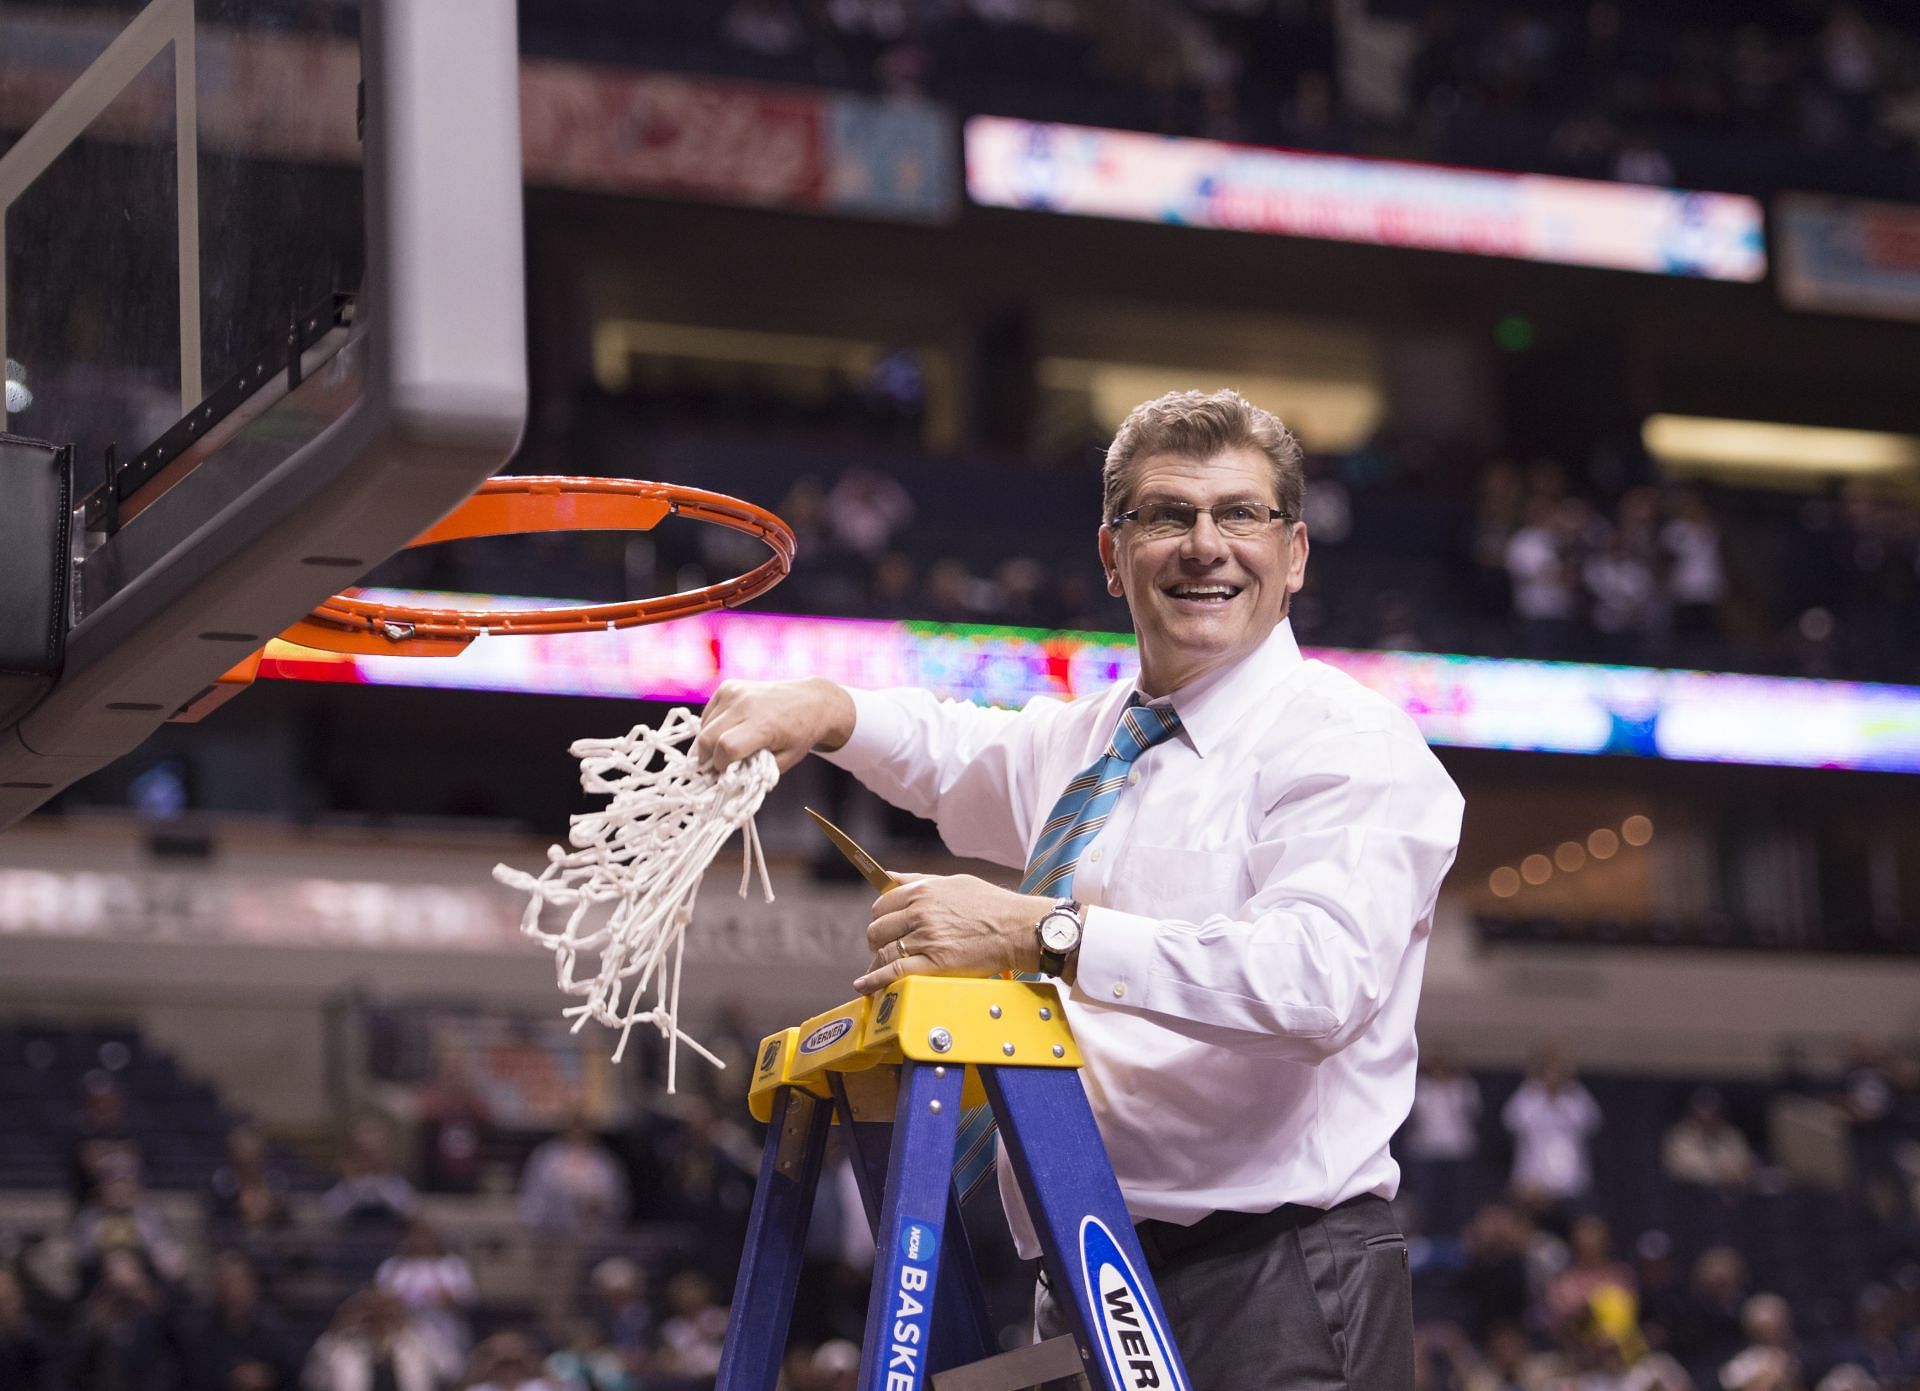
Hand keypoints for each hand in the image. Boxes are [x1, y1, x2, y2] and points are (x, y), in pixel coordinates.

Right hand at [693, 677, 855, 773]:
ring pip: (704, 725)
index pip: (727, 747)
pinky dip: (712, 726)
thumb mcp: (784, 760)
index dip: (721, 765)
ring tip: (726, 748)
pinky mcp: (728, 686)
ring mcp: (735, 692)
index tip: (726, 773)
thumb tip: (729, 779)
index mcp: (763, 724)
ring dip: (709, 742)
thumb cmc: (800, 733)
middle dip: (708, 757)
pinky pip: (708, 713)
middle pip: (707, 737)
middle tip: (717, 767)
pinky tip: (727, 731)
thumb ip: (757, 771)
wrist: (811, 701)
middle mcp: (746, 704)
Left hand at [854, 874, 1056, 993]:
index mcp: (923, 892)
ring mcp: (926, 939)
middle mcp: (920, 913)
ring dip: (876, 964)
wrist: (1019, 928)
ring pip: (884, 952)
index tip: (883, 928)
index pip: (882, 905)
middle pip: (878, 929)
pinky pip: (893, 973)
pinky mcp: (934, 964)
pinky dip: (874, 981)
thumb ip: (918, 880)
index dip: (879, 919)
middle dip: (877, 942)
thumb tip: (889, 876)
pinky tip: (865, 986)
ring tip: (876, 972)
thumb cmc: (992, 905)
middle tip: (883, 950)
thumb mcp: (954, 882)